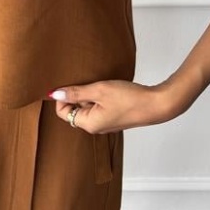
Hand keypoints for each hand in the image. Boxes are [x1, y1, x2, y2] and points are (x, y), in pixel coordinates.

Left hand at [50, 79, 189, 133]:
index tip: (71, 82)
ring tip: (100, 84)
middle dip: (77, 94)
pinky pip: (98, 107)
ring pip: (87, 107)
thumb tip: (54, 94)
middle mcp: (95, 127)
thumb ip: (76, 92)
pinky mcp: (114, 117)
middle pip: (74, 110)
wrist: (155, 104)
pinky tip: (108, 88)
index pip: (63, 112)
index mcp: (89, 124)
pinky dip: (99, 96)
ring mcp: (105, 123)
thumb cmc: (129, 98)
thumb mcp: (99, 90)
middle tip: (88, 82)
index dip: (63, 96)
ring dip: (89, 94)